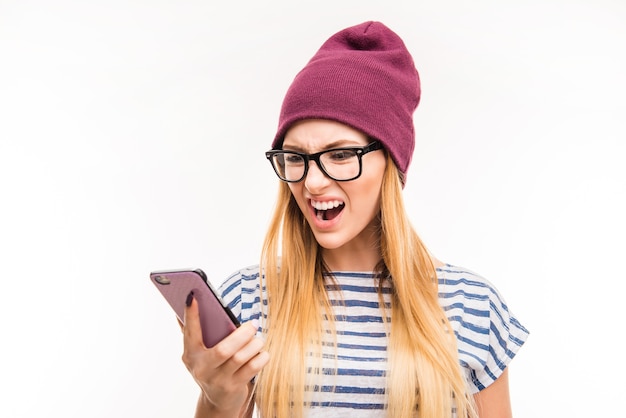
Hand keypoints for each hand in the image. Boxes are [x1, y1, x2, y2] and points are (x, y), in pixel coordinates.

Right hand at [181, 296, 268, 414]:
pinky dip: (261, 357)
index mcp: (191, 355)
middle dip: (242, 334)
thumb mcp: (198, 354)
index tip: (193, 296)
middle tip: (253, 324)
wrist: (217, 401)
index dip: (191, 315)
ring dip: (254, 345)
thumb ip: (194, 331)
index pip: (189, 333)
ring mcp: (217, 380)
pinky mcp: (233, 387)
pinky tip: (262, 353)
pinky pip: (252, 368)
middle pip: (224, 350)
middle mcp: (202, 368)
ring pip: (240, 358)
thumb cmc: (211, 368)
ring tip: (258, 339)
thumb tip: (189, 300)